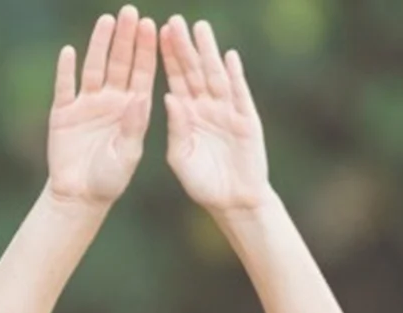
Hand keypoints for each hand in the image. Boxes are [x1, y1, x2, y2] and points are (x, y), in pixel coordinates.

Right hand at [47, 8, 157, 207]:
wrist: (79, 197)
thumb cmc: (109, 180)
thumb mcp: (127, 156)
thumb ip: (134, 127)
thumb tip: (140, 98)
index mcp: (132, 109)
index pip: (141, 73)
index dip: (145, 50)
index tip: (150, 26)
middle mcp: (111, 101)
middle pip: (119, 63)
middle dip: (125, 38)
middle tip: (130, 12)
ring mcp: (86, 104)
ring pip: (94, 68)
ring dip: (99, 45)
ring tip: (106, 21)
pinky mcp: (63, 113)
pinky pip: (65, 87)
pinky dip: (65, 71)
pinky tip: (69, 52)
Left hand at [161, 16, 269, 214]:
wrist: (233, 202)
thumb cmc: (203, 185)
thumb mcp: (181, 159)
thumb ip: (176, 129)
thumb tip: (168, 97)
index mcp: (186, 116)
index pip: (175, 80)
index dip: (167, 58)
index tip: (157, 34)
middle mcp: (205, 108)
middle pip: (193, 72)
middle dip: (184, 47)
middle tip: (175, 20)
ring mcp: (227, 111)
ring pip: (215, 75)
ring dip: (208, 52)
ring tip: (201, 28)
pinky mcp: (246, 119)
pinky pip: (239, 93)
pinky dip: (234, 75)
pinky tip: (228, 56)